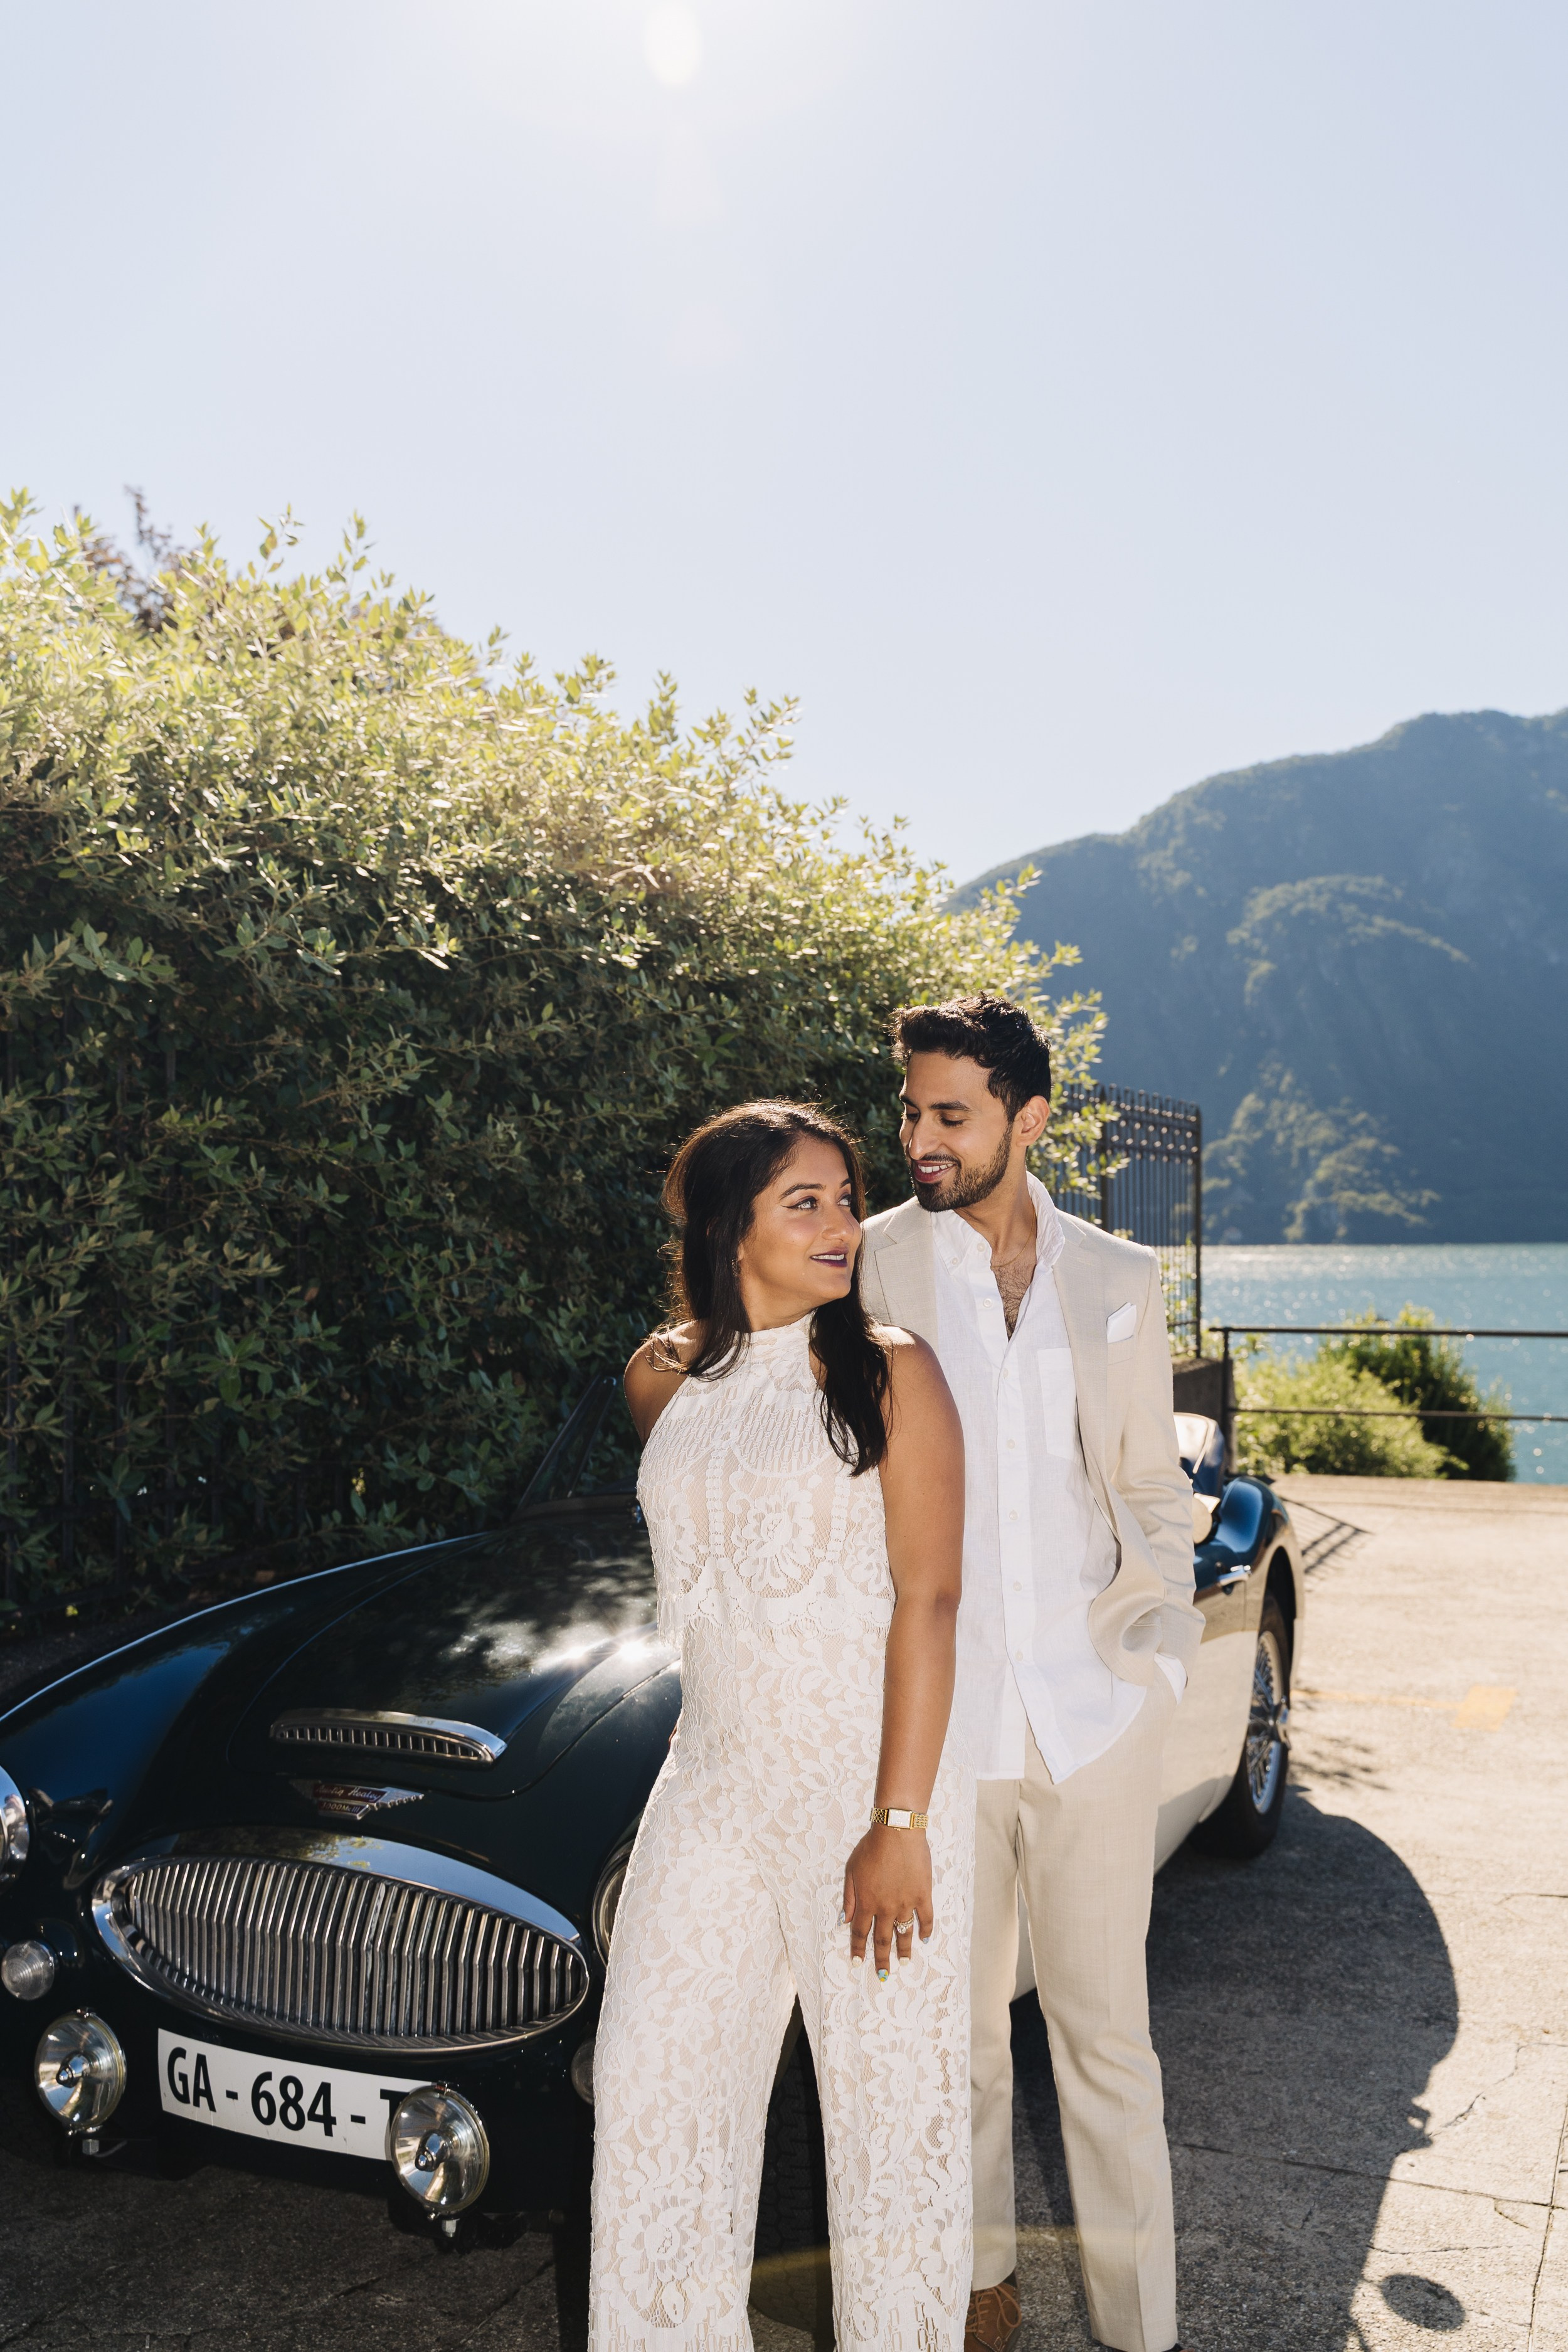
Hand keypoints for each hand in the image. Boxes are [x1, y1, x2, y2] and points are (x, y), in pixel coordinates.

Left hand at [842, 1825, 933, 1977]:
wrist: (897, 1831)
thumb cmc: (871, 1847)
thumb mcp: (851, 1870)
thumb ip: (849, 1897)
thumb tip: (844, 1919)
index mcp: (866, 1903)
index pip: (859, 1932)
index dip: (858, 1949)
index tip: (857, 1962)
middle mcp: (885, 1908)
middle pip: (882, 1939)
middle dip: (880, 1959)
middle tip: (882, 1975)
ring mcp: (906, 1903)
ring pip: (904, 1933)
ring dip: (903, 1950)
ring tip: (904, 1964)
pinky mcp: (922, 1895)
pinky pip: (926, 1918)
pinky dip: (926, 1930)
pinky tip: (924, 1940)